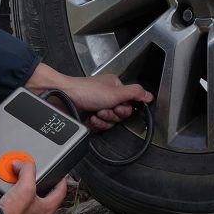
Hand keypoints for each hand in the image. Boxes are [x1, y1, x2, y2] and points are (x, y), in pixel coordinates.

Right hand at [0, 159, 66, 213]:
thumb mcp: (24, 186)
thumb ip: (27, 170)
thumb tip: (23, 163)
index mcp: (47, 210)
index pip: (60, 192)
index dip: (61, 181)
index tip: (60, 176)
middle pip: (44, 198)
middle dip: (38, 186)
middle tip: (33, 178)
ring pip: (31, 206)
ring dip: (25, 196)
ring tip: (17, 187)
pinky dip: (15, 206)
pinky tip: (8, 201)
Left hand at [25, 63, 153, 130]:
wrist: (64, 97)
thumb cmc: (84, 91)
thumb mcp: (115, 92)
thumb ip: (134, 93)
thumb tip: (149, 95)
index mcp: (115, 87)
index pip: (129, 104)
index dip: (124, 110)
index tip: (117, 107)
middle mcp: (107, 96)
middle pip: (119, 116)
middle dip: (111, 115)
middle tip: (103, 109)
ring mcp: (97, 106)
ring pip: (109, 123)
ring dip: (102, 120)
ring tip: (95, 113)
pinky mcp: (89, 116)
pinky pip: (99, 126)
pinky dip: (94, 123)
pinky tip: (89, 117)